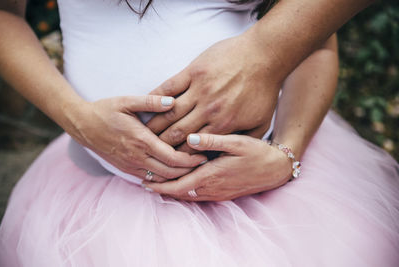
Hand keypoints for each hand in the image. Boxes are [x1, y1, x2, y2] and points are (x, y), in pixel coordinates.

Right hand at [70, 95, 206, 181]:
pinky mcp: (126, 168)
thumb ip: (151, 101)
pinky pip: (149, 179)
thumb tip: (173, 101)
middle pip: (170, 172)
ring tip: (192, 169)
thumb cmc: (105, 110)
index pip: (172, 157)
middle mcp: (137, 157)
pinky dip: (163, 178)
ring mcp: (130, 165)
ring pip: (160, 179)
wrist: (82, 125)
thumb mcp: (126, 101)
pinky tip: (172, 172)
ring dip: (177, 176)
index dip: (190, 159)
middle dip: (188, 170)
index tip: (203, 155)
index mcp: (140, 140)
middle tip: (203, 164)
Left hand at [143, 133, 291, 200]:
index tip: (145, 180)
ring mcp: (217, 193)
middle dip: (161, 189)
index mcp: (211, 175)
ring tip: (156, 183)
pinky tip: (179, 184)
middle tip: (145, 182)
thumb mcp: (236, 142)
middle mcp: (212, 188)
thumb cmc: (257, 153)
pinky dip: (184, 191)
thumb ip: (212, 141)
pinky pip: (197, 196)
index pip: (179, 186)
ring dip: (171, 191)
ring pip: (188, 196)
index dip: (160, 185)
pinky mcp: (222, 193)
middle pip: (180, 194)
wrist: (275, 169)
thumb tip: (189, 137)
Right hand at [146, 34, 281, 151]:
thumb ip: (245, 140)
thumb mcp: (261, 122)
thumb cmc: (264, 89)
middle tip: (149, 150)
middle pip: (177, 132)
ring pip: (170, 113)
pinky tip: (146, 104)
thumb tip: (230, 154)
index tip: (167, 160)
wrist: (265, 55)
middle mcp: (208, 110)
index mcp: (223, 125)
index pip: (193, 146)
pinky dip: (156, 96)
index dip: (178, 155)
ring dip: (155, 124)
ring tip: (144, 132)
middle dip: (161, 144)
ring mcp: (199, 89)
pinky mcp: (193, 71)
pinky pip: (169, 86)